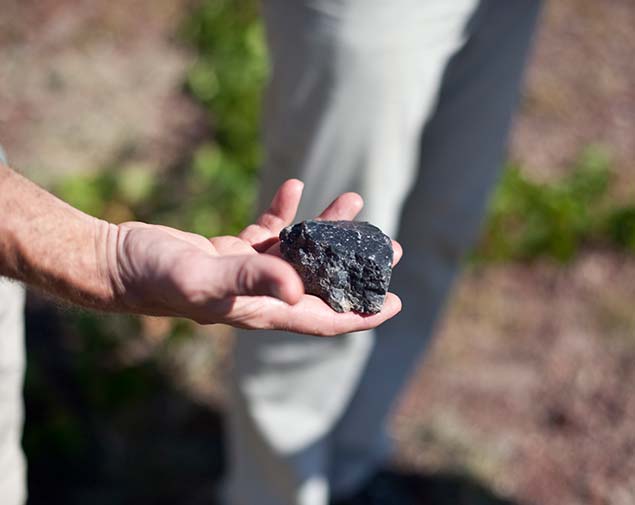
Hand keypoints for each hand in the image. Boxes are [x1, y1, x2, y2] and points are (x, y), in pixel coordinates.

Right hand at [109, 179, 401, 335]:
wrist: (118, 262)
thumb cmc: (156, 276)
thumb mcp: (203, 278)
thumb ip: (249, 280)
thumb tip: (299, 291)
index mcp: (262, 310)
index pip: (324, 318)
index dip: (362, 315)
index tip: (395, 304)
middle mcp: (261, 295)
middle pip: (322, 283)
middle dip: (358, 267)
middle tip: (391, 246)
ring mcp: (247, 272)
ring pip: (300, 253)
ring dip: (327, 230)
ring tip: (353, 200)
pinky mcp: (230, 252)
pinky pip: (268, 231)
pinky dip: (283, 211)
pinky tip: (293, 187)